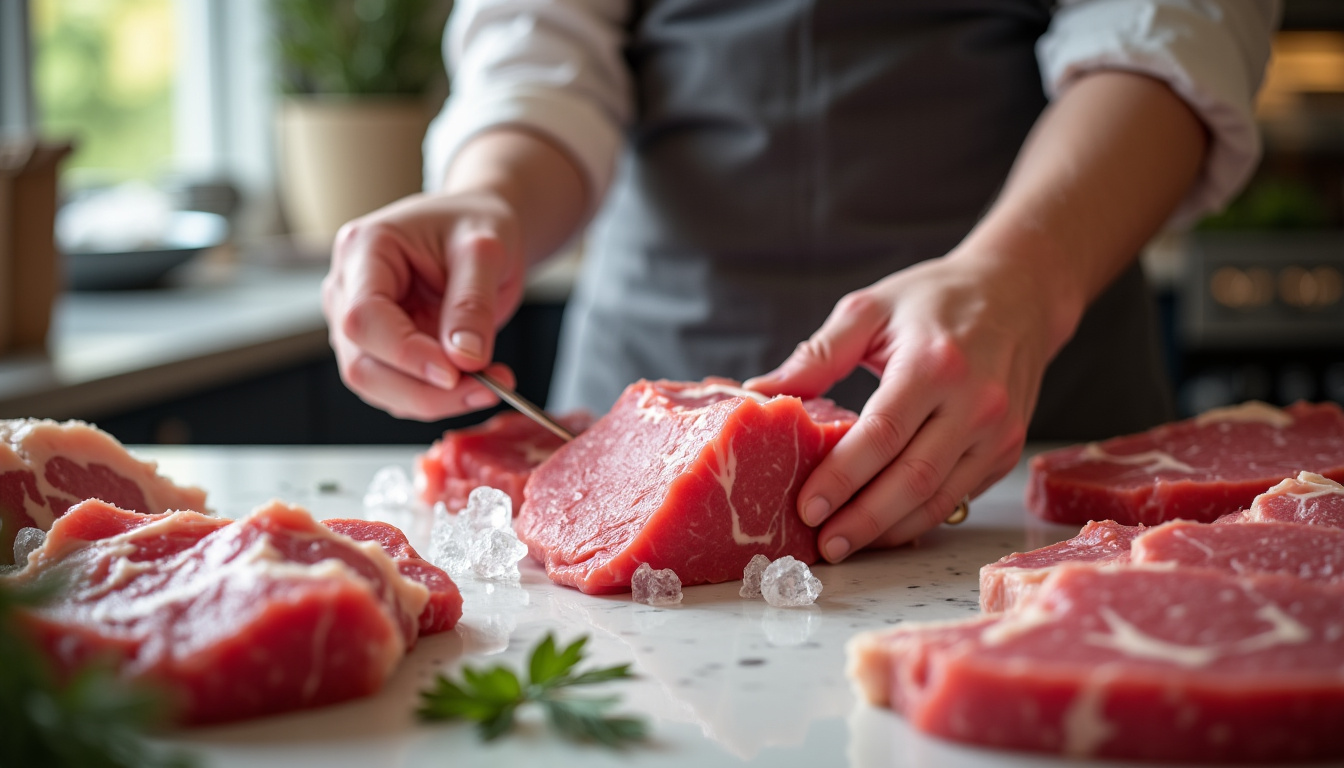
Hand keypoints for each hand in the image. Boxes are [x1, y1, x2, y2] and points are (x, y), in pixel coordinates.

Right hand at [322, 190, 523, 419]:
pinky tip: (476, 381)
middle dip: (424, 389)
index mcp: (363, 250)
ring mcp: (359, 326)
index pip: (364, 319)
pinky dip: (438, 397)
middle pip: (363, 364)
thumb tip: (465, 359)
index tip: (456, 373)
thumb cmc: (475, 225)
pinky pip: (399, 391)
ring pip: (377, 387)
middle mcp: (348, 290)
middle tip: (486, 389)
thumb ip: (472, 304)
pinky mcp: (380, 351)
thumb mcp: (485, 251)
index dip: (406, 354)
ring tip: (491, 383)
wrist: (478, 232)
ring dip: (434, 399)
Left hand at [746, 249, 1066, 560]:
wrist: (1018, 292)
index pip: (882, 434)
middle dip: (864, 519)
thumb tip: (759, 391)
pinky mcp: (1007, 449)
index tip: (806, 507)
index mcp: (935, 364)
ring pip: (939, 497)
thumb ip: (817, 355)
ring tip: (847, 545)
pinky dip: (919, 518)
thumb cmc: (936, 299)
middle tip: (824, 545)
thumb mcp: (871, 309)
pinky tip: (884, 527)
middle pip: (913, 478)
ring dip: (890, 529)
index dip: (842, 477)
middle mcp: (975, 402)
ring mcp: (998, 431)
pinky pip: (959, 495)